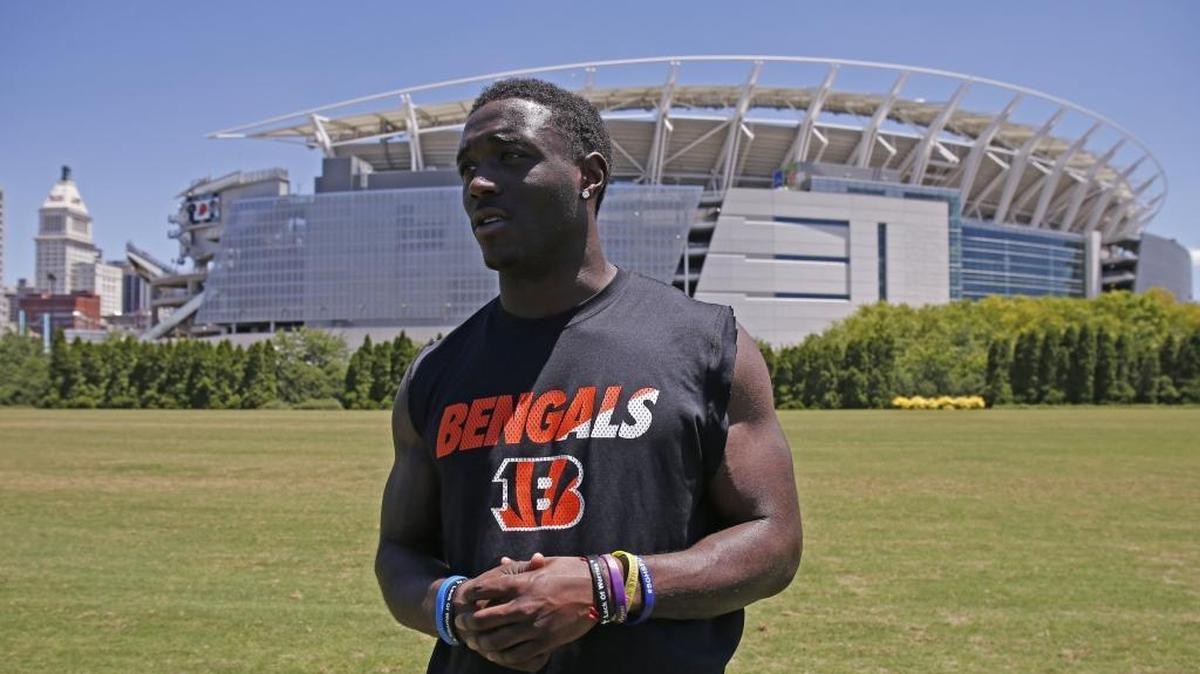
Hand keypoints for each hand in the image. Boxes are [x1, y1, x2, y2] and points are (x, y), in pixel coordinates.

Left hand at [455, 556, 595, 669]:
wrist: (600, 591)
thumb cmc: (573, 572)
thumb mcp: (547, 563)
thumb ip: (521, 566)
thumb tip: (502, 562)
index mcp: (524, 584)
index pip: (487, 589)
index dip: (471, 594)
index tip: (465, 598)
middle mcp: (525, 606)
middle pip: (486, 619)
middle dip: (469, 623)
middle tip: (462, 624)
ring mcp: (535, 627)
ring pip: (497, 641)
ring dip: (481, 643)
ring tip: (475, 642)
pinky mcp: (545, 642)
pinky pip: (516, 655)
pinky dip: (502, 657)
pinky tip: (496, 654)